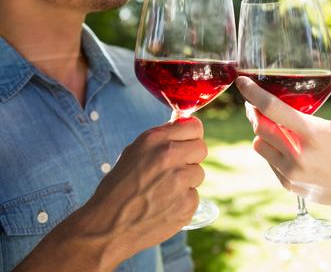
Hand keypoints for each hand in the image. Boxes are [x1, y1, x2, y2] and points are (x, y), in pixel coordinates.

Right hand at [84, 117, 206, 263]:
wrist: (106, 226)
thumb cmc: (118, 188)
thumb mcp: (133, 153)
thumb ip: (161, 139)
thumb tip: (184, 126)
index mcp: (154, 140)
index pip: (194, 126)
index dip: (191, 136)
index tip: (188, 143)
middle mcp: (169, 156)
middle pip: (201, 148)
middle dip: (192, 158)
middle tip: (176, 169)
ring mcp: (180, 180)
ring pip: (199, 173)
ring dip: (187, 181)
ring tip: (163, 191)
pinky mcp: (187, 204)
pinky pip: (194, 196)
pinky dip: (183, 202)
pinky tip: (163, 206)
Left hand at [235, 53, 330, 233]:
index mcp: (313, 134)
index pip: (272, 109)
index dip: (253, 93)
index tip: (242, 82)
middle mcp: (298, 154)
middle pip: (259, 126)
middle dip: (252, 111)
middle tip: (253, 102)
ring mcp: (291, 172)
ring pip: (259, 144)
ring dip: (260, 131)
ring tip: (271, 122)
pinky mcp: (287, 183)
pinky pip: (267, 160)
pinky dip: (270, 148)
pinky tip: (283, 143)